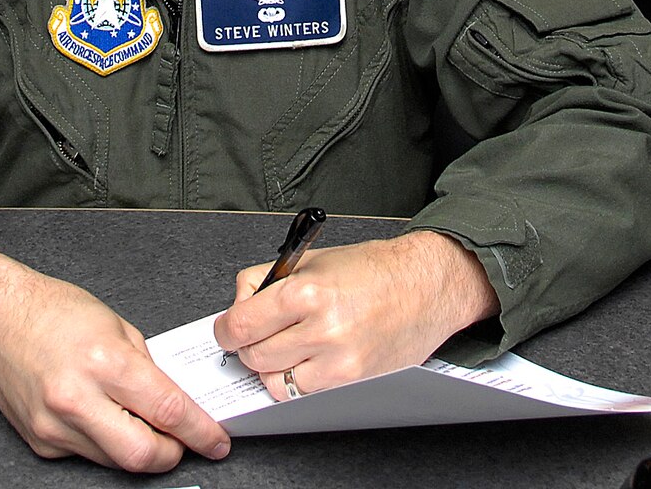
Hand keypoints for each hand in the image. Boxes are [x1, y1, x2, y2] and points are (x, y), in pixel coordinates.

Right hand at [0, 250, 229, 471]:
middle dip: (173, 454)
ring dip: (138, 447)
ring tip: (138, 418)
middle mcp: (77, 399)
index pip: (168, 411)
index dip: (200, 431)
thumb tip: (174, 401)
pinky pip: (87, 454)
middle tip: (184, 441)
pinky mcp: (42, 442)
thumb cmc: (54, 311)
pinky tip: (100, 414)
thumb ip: (147, 367)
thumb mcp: (117, 326)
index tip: (216, 440)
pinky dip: (104, 441)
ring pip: (115, 460)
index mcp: (104, 362)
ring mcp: (56, 426)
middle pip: (142, 454)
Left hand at [213, 230, 496, 402]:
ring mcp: (336, 358)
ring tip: (285, 345)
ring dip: (271, 365)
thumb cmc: (374, 269)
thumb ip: (268, 281)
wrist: (424, 286)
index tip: (227, 330)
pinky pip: (301, 390)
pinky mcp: (349, 377)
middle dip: (249, 345)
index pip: (239, 326)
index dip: (225, 330)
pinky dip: (296, 378)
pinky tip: (307, 358)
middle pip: (253, 356)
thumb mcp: (313, 261)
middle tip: (258, 333)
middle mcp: (320, 328)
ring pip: (273, 380)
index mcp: (306, 291)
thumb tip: (239, 305)